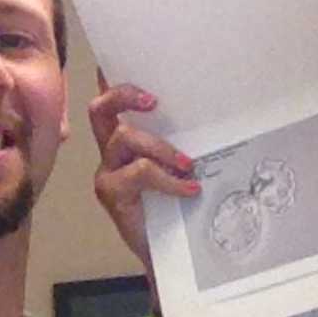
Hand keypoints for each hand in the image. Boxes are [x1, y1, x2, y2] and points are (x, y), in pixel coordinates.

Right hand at [89, 74, 199, 279]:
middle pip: (101, 110)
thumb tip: (215, 111)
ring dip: (160, 147)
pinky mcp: (110, 192)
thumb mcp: (181, 169)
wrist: (170, 257)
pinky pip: (138, 172)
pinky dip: (166, 178)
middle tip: (155, 101)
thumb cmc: (176, 208)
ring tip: (188, 163)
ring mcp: (107, 171)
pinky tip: (188, 188)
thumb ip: (182, 144)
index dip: (111, 78)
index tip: (119, 59)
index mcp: (124, 141)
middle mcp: (110, 152)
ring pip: (125, 137)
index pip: (112, 102)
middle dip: (124, 95)